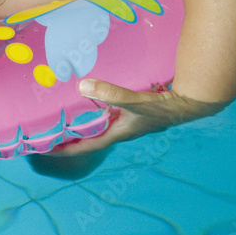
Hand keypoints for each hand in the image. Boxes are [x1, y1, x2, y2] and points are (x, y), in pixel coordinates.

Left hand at [47, 78, 228, 155]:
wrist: (191, 103)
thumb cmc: (164, 106)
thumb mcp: (136, 100)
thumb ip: (111, 93)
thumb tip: (82, 85)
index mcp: (117, 133)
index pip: (85, 146)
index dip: (64, 148)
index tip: (44, 148)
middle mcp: (120, 131)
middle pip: (88, 138)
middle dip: (68, 138)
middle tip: (47, 134)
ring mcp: (127, 123)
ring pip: (97, 127)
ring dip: (80, 125)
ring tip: (61, 119)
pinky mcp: (133, 113)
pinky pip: (107, 115)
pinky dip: (94, 111)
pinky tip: (89, 100)